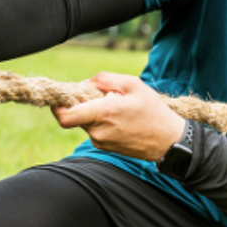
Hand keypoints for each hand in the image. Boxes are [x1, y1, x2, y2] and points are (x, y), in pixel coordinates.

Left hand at [50, 73, 184, 159]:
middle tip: (102, 96)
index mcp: (103, 113)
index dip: (57, 106)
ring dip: (94, 112)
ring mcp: (100, 141)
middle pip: (75, 115)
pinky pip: (95, 129)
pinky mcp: (105, 146)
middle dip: (82, 103)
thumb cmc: (153, 110)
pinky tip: (120, 118)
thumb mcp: (132, 84)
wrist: (169, 140)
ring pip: (85, 122)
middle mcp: (98, 131)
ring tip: (118, 107)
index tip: (61, 97)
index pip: (65, 116)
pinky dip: (101, 121)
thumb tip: (84, 84)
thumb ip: (104, 80)